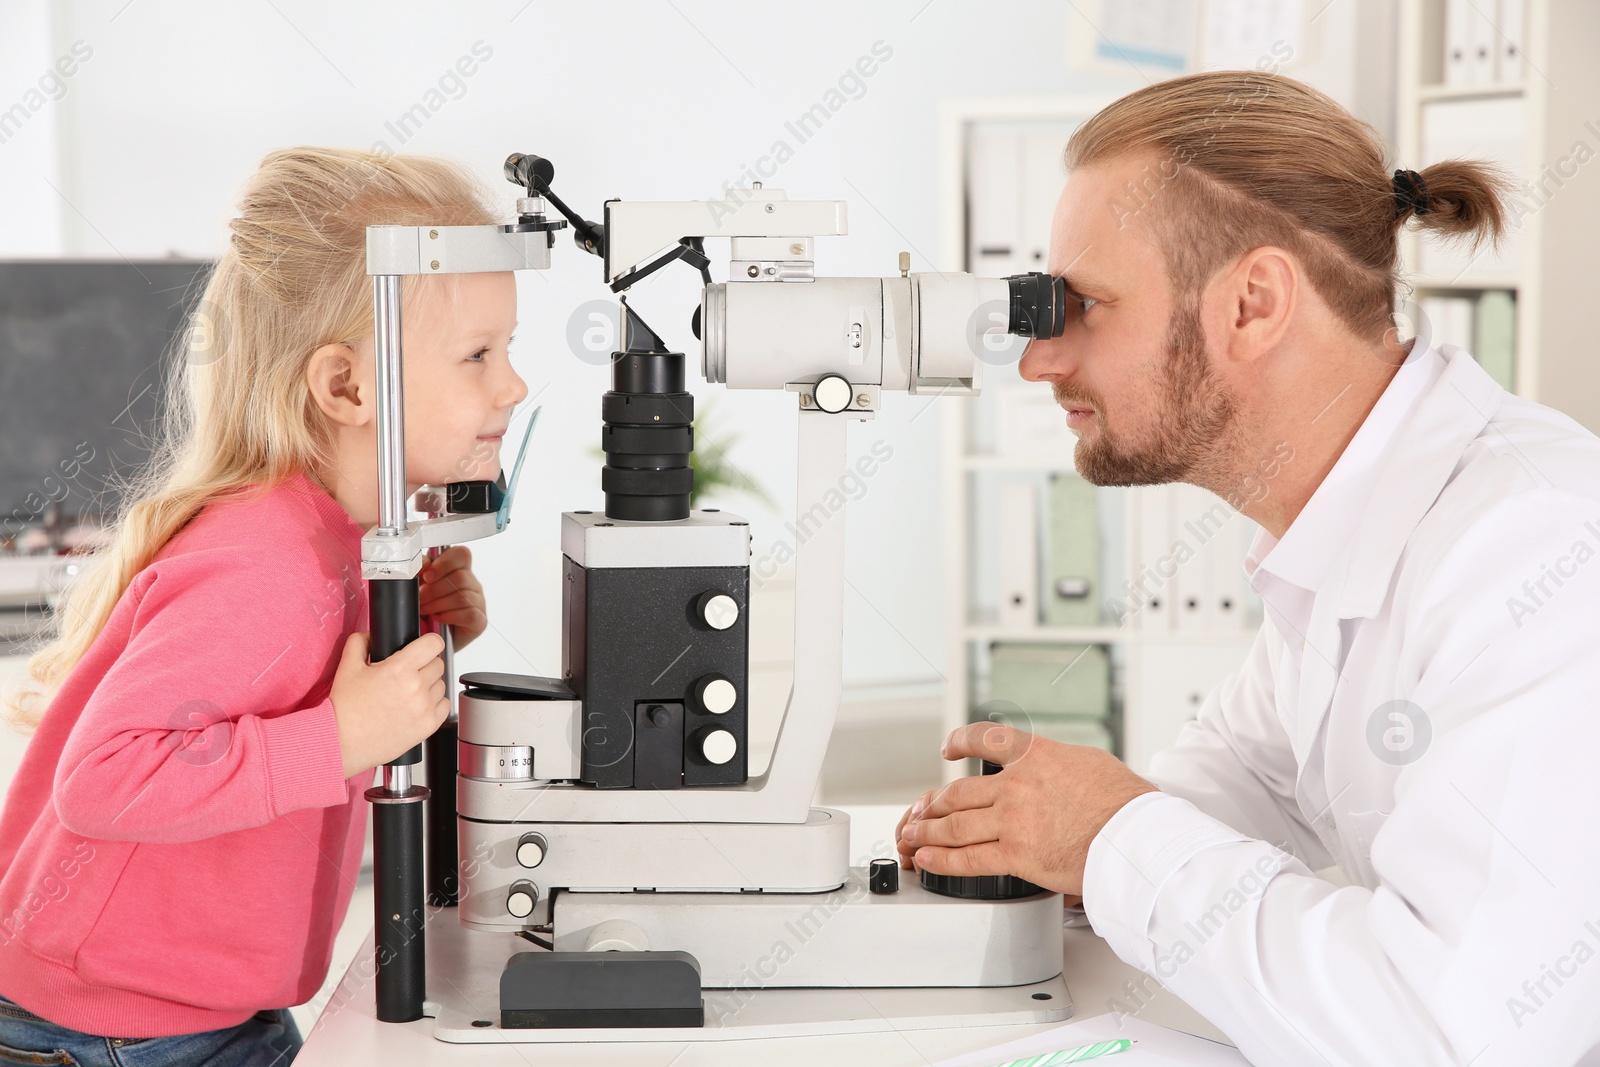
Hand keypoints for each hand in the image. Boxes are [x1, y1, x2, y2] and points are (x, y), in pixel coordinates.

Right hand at [329, 630, 447, 777]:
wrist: (342, 740)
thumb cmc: (344, 708)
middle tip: (408, 673)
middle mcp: (416, 687)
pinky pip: (444, 706)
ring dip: (429, 685)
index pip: (433, 643)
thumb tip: (371, 634)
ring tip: (408, 692)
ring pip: (441, 685)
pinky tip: (416, 706)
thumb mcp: (348, 667)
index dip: (429, 642)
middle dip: (425, 664)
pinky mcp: (428, 726)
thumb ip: (360, 642)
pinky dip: (434, 704)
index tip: (424, 647)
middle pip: (438, 664)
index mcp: (400, 669)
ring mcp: (424, 708)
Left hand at [418, 546, 486, 650]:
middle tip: (420, 598)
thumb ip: (421, 571)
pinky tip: (438, 618)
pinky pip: (469, 613)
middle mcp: (471, 584)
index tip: (427, 576)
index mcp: (458, 570)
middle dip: (434, 589)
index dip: (444, 562)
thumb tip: (421, 565)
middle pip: (460, 576)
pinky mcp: (479, 621)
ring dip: (438, 603)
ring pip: (462, 595)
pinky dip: (449, 616)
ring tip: (424, 610)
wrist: (429, 638)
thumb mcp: (420, 587)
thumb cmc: (426, 611)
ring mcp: (478, 602)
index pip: (461, 554)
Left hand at [895, 723, 1159, 896]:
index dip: (960, 742)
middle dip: (934, 802)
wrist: (1136, 837)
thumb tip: (1052, 772)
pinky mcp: (1016, 856)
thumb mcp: (1089, 763)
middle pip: (960, 792)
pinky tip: (926, 859)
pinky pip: (968, 858)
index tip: (948, 749)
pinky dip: (941, 859)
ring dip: (926, 830)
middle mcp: (1016, 785)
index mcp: (1035, 755)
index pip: (986, 739)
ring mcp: (1012, 820)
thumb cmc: (1126, 803)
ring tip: (911, 834)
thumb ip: (1058, 765)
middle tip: (919, 808)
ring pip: (955, 824)